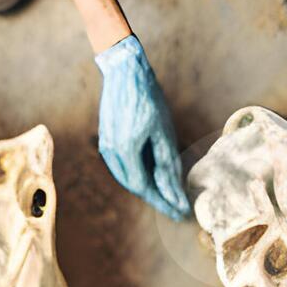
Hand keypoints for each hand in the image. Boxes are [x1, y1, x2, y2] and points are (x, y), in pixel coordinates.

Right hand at [93, 35, 192, 220]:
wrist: (124, 72)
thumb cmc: (147, 98)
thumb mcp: (163, 131)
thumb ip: (167, 164)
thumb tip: (175, 192)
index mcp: (126, 152)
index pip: (145, 188)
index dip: (164, 202)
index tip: (180, 214)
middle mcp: (111, 153)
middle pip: (135, 185)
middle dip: (156, 198)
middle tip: (176, 207)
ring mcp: (106, 146)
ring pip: (127, 176)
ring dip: (146, 186)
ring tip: (166, 192)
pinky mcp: (106, 139)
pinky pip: (122, 164)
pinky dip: (138, 172)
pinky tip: (150, 171)